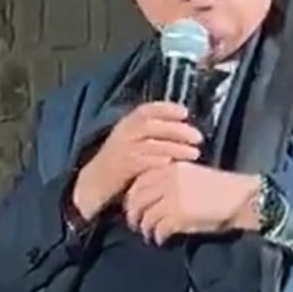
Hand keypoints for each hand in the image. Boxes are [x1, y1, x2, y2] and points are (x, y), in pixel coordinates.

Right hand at [72, 102, 203, 220]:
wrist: (94, 182)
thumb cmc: (120, 163)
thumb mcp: (132, 142)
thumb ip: (152, 134)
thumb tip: (182, 129)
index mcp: (126, 123)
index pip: (147, 109)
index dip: (167, 109)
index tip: (186, 112)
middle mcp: (124, 133)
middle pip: (153, 125)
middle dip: (178, 130)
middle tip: (198, 137)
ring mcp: (122, 150)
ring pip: (152, 144)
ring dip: (175, 147)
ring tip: (194, 153)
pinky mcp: (122, 167)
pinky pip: (143, 162)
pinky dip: (158, 161)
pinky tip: (173, 165)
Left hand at [123, 163, 261, 244]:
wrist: (242, 197)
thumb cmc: (221, 188)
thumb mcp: (192, 175)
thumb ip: (170, 181)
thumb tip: (152, 199)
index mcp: (170, 167)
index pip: (138, 181)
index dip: (131, 197)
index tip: (133, 207)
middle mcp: (168, 180)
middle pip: (137, 199)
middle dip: (132, 214)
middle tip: (135, 225)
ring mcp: (172, 198)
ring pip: (145, 215)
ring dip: (144, 228)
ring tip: (148, 235)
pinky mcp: (179, 216)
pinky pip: (159, 229)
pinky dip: (157, 237)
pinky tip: (161, 241)